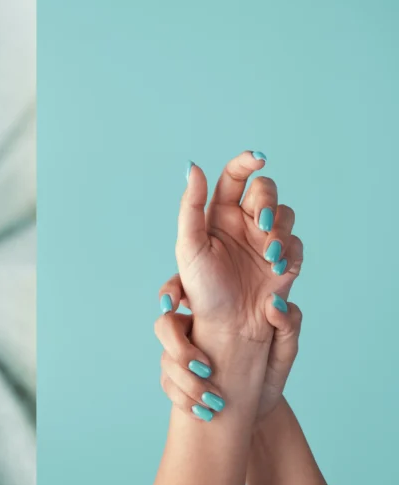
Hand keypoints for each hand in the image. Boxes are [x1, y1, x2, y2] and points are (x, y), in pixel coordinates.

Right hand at [155, 274, 303, 421]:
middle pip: (163, 326)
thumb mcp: (284, 352)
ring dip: (187, 381)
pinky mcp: (173, 380)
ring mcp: (178, 357)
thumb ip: (288, 326)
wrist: (257, 413)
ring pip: (166, 360)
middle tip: (205, 368)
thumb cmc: (269, 375)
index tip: (173, 304)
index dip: (170, 291)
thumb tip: (276, 303)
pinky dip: (184, 400)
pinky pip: (167, 385)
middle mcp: (190, 332)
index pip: (181, 290)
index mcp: (212, 314)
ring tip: (214, 400)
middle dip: (179, 348)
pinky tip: (203, 412)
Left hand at [177, 152, 299, 343]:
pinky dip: (289, 252)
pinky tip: (275, 268)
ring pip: (285, 214)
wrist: (225, 325)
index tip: (258, 158)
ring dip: (279, 230)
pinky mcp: (285, 260)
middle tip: (262, 223)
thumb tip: (193, 166)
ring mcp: (266, 240)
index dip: (247, 162)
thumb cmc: (201, 287)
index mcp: (219, 214)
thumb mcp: (188, 245)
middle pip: (266, 190)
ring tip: (267, 254)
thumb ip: (190, 205)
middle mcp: (245, 222)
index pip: (235, 177)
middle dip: (267, 201)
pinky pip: (296, 243)